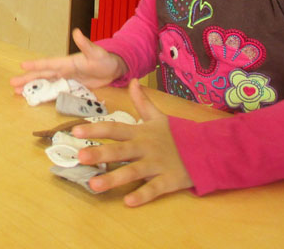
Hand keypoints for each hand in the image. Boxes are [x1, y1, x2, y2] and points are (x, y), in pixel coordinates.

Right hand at [10, 28, 126, 92]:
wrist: (112, 69)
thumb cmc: (105, 59)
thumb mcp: (96, 53)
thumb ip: (86, 45)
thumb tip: (77, 32)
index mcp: (67, 62)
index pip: (48, 64)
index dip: (36, 65)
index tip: (22, 66)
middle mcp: (63, 70)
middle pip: (42, 75)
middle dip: (27, 79)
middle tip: (12, 83)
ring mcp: (66, 79)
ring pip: (45, 83)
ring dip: (32, 87)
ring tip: (17, 92)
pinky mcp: (70, 87)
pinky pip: (54, 91)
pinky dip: (43, 94)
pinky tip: (34, 98)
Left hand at [72, 79, 192, 205]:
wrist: (208, 148)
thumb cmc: (178, 134)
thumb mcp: (159, 116)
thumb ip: (142, 101)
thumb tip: (134, 81)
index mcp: (140, 132)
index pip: (114, 128)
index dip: (95, 129)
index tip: (75, 131)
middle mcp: (145, 147)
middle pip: (119, 150)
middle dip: (99, 153)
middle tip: (79, 156)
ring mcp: (157, 164)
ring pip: (132, 172)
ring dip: (113, 178)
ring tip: (93, 185)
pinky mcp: (169, 180)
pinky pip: (154, 189)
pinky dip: (142, 195)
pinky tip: (128, 201)